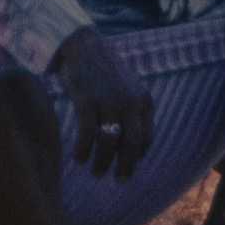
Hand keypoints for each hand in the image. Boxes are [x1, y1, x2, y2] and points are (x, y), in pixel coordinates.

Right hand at [53, 27, 152, 181]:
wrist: (80, 43)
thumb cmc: (102, 69)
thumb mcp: (126, 87)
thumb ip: (131, 110)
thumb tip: (127, 143)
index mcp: (144, 100)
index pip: (146, 139)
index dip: (138, 157)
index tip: (127, 165)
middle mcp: (130, 102)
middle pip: (132, 145)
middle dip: (126, 168)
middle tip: (118, 181)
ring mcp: (109, 102)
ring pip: (109, 144)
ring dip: (102, 163)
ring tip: (96, 173)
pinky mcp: (87, 101)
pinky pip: (87, 135)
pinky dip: (83, 151)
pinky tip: (78, 159)